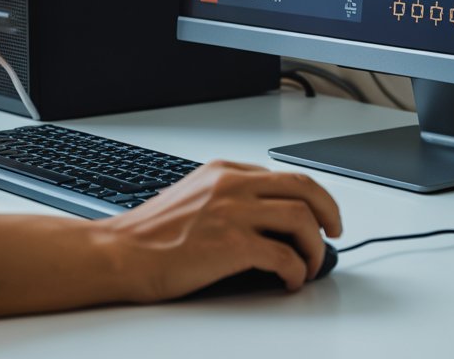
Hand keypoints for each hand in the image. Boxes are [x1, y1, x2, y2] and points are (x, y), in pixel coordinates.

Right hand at [101, 161, 341, 300]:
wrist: (120, 253)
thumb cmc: (149, 234)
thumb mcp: (192, 196)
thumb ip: (226, 196)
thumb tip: (264, 217)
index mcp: (224, 172)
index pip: (285, 175)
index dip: (312, 197)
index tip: (320, 215)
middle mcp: (232, 186)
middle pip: (304, 188)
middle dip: (329, 212)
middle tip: (334, 233)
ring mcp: (233, 213)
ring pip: (302, 220)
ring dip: (315, 247)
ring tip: (311, 265)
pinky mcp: (232, 245)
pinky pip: (285, 257)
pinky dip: (297, 272)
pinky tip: (291, 281)